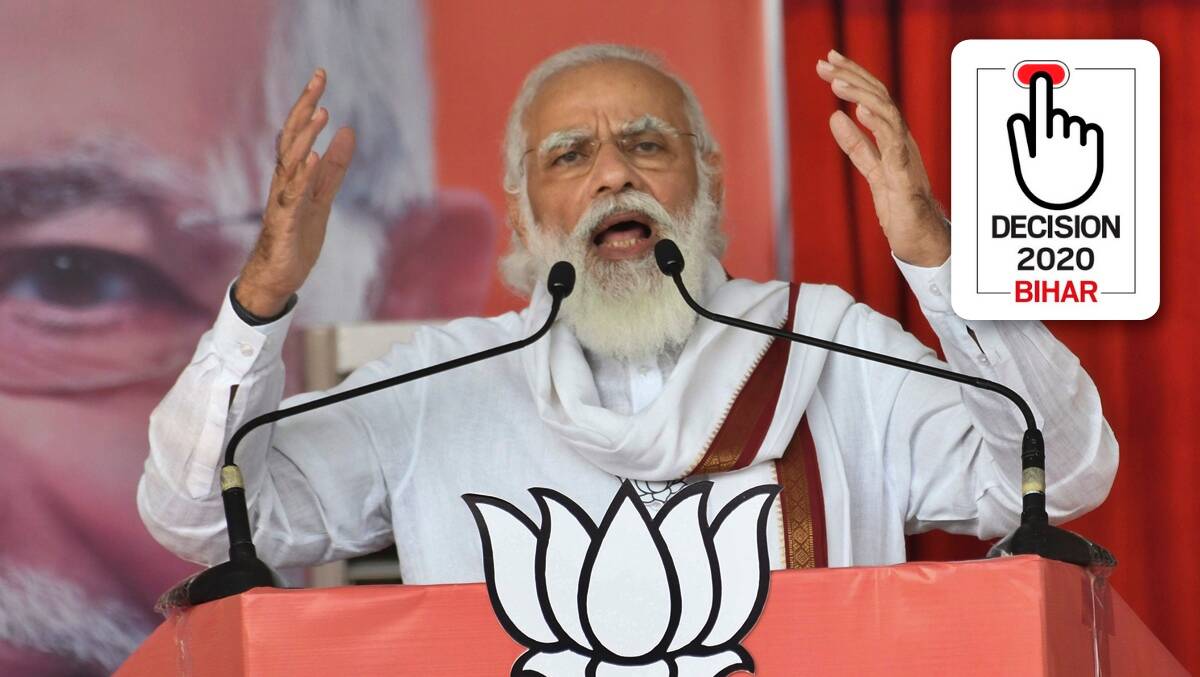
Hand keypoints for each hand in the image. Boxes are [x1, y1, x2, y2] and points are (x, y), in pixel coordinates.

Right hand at [236, 68, 356, 316]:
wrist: (278, 277)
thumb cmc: (296, 236)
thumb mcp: (323, 197)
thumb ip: (334, 167)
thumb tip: (348, 132)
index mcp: (291, 173)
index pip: (299, 130)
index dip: (308, 102)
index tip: (320, 74)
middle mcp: (283, 181)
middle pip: (291, 137)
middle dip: (304, 107)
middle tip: (319, 79)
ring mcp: (282, 200)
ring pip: (291, 161)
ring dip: (306, 136)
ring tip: (322, 112)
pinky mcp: (284, 222)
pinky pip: (292, 196)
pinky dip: (303, 176)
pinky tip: (313, 158)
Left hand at [816, 50, 947, 266]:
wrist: (921, 240)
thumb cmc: (902, 206)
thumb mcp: (872, 170)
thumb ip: (857, 145)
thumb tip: (836, 117)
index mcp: (894, 138)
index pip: (874, 97)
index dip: (853, 76)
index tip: (828, 60)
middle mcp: (902, 141)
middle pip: (879, 97)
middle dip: (852, 75)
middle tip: (825, 61)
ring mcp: (906, 157)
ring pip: (887, 114)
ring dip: (861, 95)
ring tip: (836, 81)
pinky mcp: (905, 178)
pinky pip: (894, 145)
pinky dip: (878, 124)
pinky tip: (862, 109)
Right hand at [1007, 71, 1102, 209]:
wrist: (1063, 221)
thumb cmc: (1039, 196)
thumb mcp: (1021, 170)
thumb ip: (1020, 140)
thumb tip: (1020, 118)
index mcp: (1031, 149)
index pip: (1032, 110)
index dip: (1035, 88)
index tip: (1037, 72)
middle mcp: (1052, 147)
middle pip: (1055, 113)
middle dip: (1051, 113)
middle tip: (1046, 110)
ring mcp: (1074, 150)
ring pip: (1073, 121)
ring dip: (1069, 128)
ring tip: (1062, 149)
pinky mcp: (1093, 155)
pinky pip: (1092, 132)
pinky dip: (1089, 136)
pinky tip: (1080, 150)